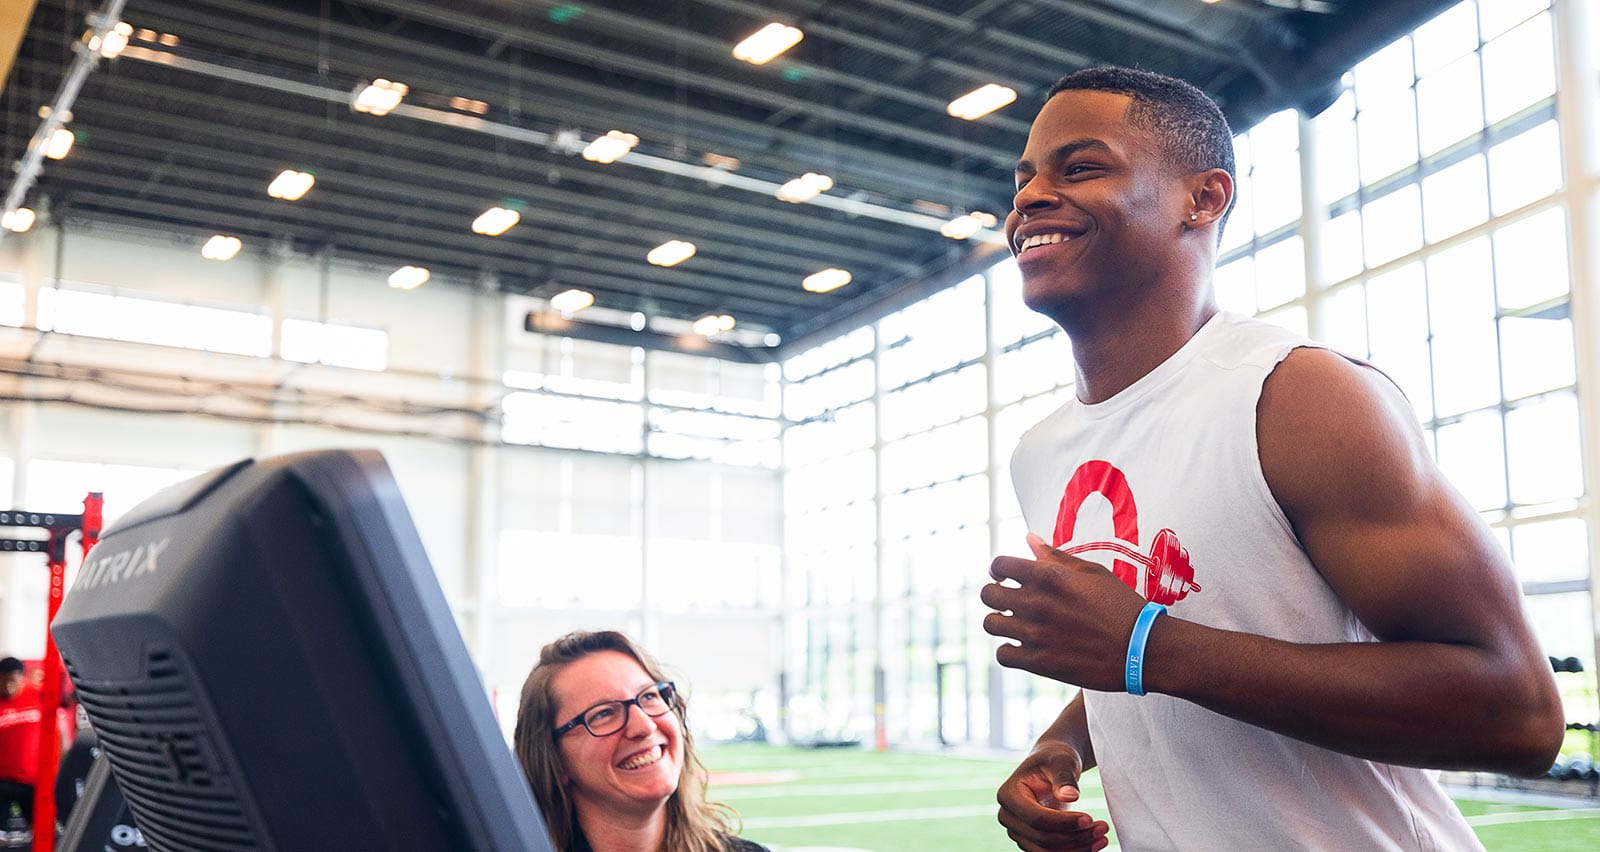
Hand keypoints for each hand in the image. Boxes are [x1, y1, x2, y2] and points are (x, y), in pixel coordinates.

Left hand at [981, 533, 1147, 690]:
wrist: (1142, 648)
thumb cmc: (1121, 606)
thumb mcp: (1092, 572)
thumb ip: (1055, 556)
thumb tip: (1028, 538)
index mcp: (1049, 576)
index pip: (999, 565)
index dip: (999, 569)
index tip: (1006, 576)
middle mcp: (1037, 603)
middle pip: (988, 594)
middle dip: (996, 594)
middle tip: (1010, 600)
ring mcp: (1036, 634)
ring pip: (991, 624)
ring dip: (1001, 622)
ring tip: (1017, 624)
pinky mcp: (1040, 663)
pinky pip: (1002, 654)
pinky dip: (1009, 650)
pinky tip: (1024, 646)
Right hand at [997, 740, 1108, 851]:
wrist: (1052, 766)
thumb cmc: (1055, 759)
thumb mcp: (1061, 761)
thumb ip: (1064, 777)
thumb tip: (1070, 796)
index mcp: (1008, 794)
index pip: (1037, 818)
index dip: (1064, 823)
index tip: (1089, 818)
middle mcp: (1008, 816)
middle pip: (1042, 839)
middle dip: (1075, 837)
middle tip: (1103, 827)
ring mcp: (1018, 831)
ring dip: (1077, 849)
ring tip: (1102, 837)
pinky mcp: (1030, 841)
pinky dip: (1074, 851)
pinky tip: (1094, 843)